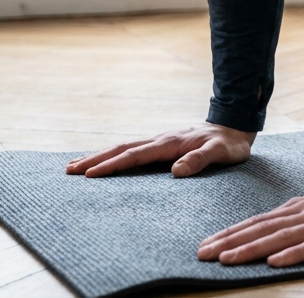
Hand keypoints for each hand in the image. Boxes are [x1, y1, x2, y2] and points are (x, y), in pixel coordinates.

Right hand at [65, 122, 254, 178]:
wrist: (235, 127)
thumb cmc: (229, 144)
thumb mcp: (221, 153)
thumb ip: (200, 160)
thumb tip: (176, 171)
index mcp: (170, 143)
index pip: (135, 155)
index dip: (113, 165)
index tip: (91, 175)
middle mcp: (160, 140)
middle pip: (122, 149)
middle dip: (95, 160)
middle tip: (69, 171)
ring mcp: (159, 141)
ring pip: (124, 148)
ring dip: (100, 156)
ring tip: (75, 166)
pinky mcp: (162, 145)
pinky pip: (132, 150)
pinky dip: (114, 156)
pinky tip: (104, 162)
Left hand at [197, 184, 303, 266]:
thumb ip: (299, 218)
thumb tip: (269, 229)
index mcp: (303, 208)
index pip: (260, 221)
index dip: (232, 233)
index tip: (207, 245)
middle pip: (264, 228)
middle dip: (231, 241)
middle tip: (202, 254)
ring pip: (282, 238)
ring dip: (252, 248)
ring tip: (227, 259)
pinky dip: (295, 254)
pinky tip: (276, 262)